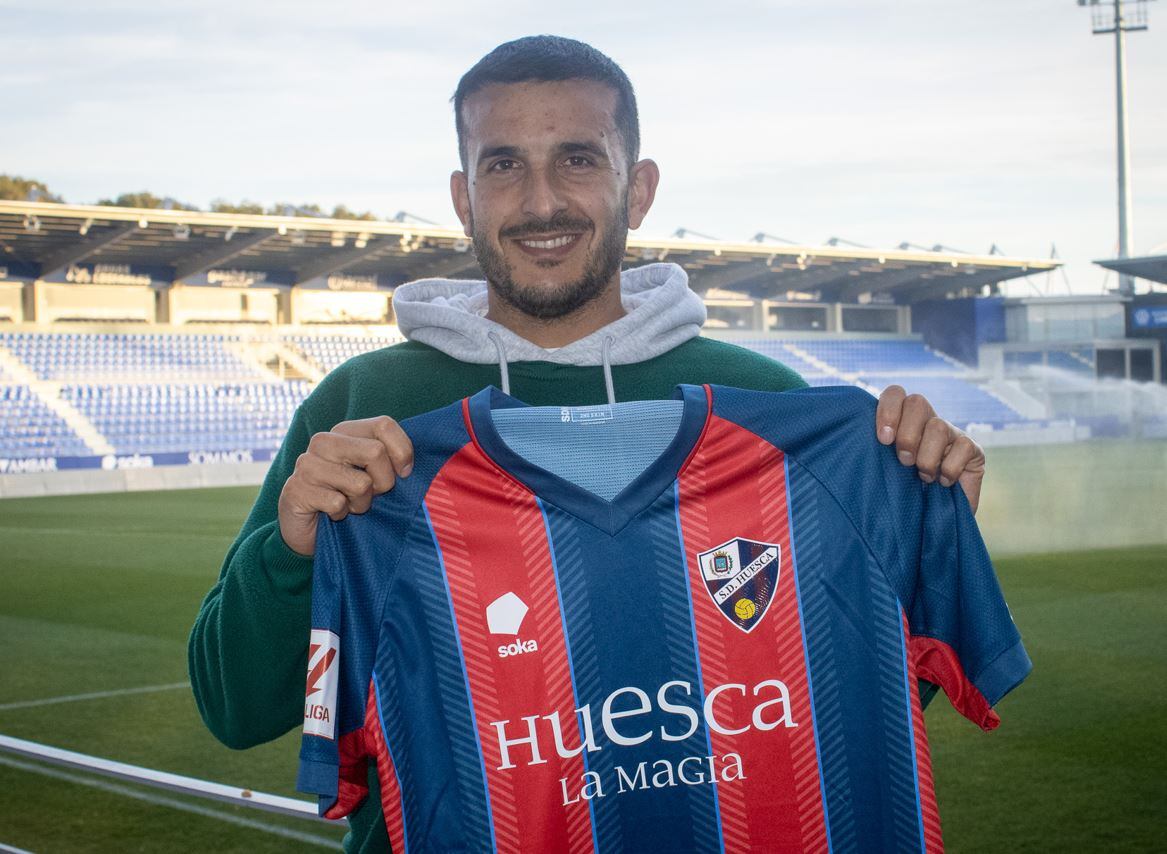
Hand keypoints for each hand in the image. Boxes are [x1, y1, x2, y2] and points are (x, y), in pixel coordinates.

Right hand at [277, 416, 414, 555]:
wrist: (309, 531)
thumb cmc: (349, 499)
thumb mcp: (374, 474)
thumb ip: (391, 460)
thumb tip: (408, 466)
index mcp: (344, 431)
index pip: (384, 425)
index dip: (402, 452)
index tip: (403, 474)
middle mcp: (323, 442)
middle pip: (376, 452)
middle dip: (383, 482)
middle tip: (369, 494)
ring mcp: (306, 464)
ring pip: (361, 483)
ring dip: (361, 504)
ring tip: (348, 504)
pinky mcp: (295, 490)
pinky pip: (338, 504)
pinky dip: (341, 515)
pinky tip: (330, 513)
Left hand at [875, 385, 985, 513]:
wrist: (930, 522)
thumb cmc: (901, 495)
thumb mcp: (881, 472)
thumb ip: (871, 453)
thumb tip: (851, 442)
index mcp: (902, 420)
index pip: (895, 393)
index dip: (888, 410)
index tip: (883, 439)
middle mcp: (927, 421)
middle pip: (917, 402)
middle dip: (907, 435)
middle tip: (903, 461)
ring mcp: (952, 433)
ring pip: (938, 426)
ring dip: (926, 457)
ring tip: (923, 477)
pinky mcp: (974, 450)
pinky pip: (963, 447)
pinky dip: (949, 469)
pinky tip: (943, 482)